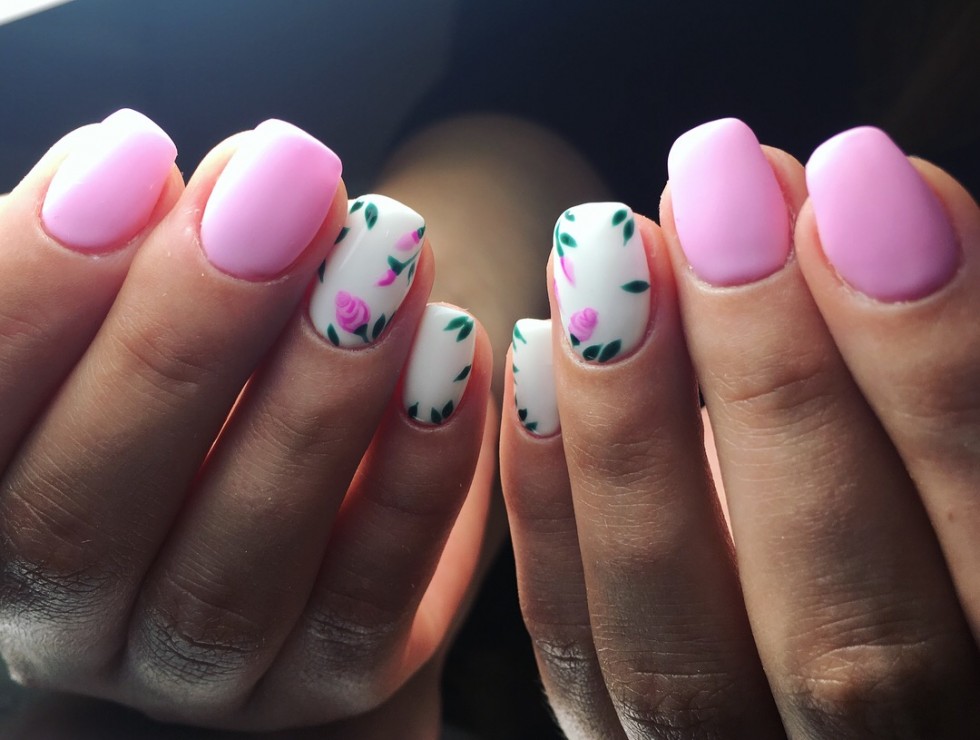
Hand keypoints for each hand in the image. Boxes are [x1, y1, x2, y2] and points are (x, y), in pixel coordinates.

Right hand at [0, 110, 492, 732]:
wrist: (311, 451)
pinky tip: (454, 348)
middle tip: (286, 188)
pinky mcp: (325, 682)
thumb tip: (147, 174)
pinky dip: (417, 475)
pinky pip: (366, 602)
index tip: (136, 154)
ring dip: (317, 402)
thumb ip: (128, 254)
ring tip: (389, 254)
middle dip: (185, 337)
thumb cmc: (207, 356)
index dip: (37, 288)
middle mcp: (68, 612)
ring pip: (232, 574)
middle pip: (82, 515)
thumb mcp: (141, 298)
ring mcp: (197, 672)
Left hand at [501, 120, 979, 737]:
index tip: (857, 181)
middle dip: (775, 389)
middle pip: (843, 634)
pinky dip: (546, 509)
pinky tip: (534, 355)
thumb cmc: (929, 508)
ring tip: (607, 249)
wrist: (859, 636)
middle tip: (719, 192)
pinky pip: (573, 655)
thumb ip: (937, 376)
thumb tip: (859, 203)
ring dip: (630, 438)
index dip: (934, 368)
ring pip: (677, 662)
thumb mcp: (965, 457)